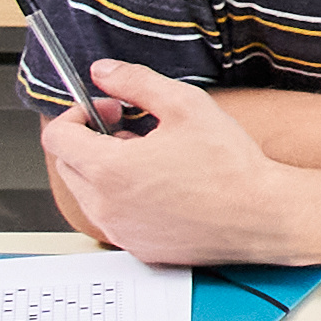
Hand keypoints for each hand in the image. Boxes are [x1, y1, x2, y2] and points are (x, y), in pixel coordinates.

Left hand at [39, 63, 313, 267]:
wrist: (262, 216)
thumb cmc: (230, 167)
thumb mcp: (184, 104)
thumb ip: (136, 81)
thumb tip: (104, 72)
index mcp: (109, 169)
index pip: (57, 137)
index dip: (76, 114)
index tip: (106, 109)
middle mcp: (106, 206)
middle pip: (68, 165)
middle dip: (90, 141)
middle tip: (130, 130)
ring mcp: (121, 231)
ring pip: (89, 194)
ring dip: (105, 171)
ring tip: (149, 159)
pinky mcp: (140, 248)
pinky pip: (114, 218)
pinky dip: (124, 199)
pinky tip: (161, 187)